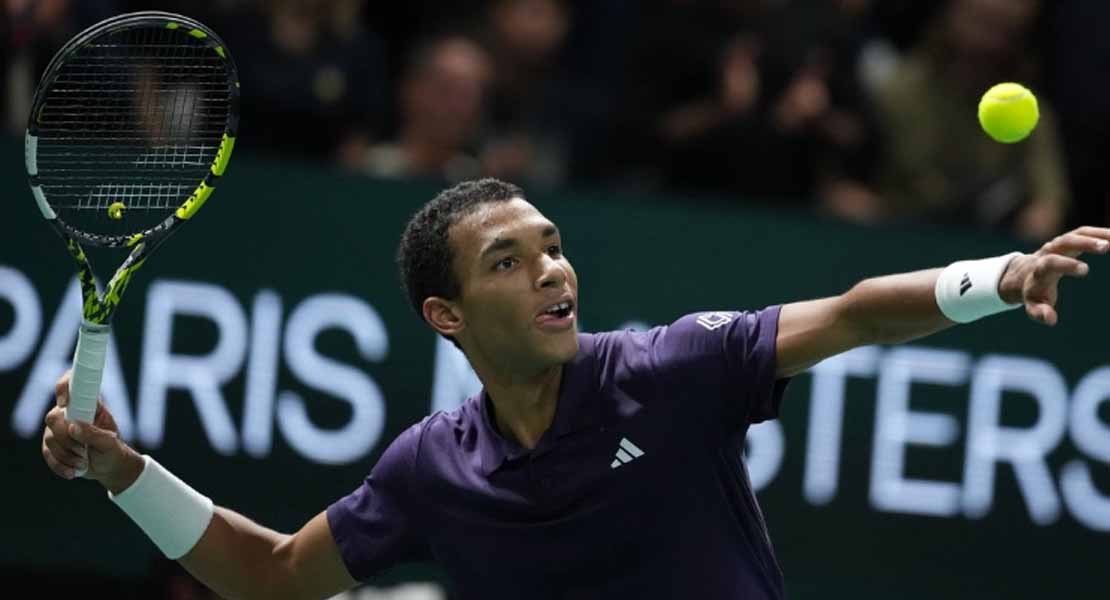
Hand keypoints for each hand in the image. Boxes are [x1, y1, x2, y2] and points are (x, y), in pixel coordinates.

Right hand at [42, 370, 142, 491]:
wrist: (108, 467)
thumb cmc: (112, 450)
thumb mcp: (110, 443)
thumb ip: (94, 434)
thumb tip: (73, 427)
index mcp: (89, 404)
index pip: (71, 383)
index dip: (63, 387)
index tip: (64, 403)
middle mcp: (70, 412)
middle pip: (53, 417)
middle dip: (67, 439)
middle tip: (84, 450)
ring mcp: (58, 428)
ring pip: (49, 438)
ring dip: (66, 455)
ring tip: (84, 462)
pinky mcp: (51, 444)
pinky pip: (46, 453)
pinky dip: (59, 465)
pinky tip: (72, 472)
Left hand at [999, 226, 1109, 325]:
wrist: (1025, 273)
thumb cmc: (1034, 292)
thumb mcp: (1033, 305)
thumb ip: (1039, 312)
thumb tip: (1051, 320)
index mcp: (1040, 269)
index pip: (1051, 262)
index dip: (1066, 264)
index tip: (1085, 270)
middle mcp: (1048, 252)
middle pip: (1064, 242)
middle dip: (1084, 243)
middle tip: (1105, 246)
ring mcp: (1059, 243)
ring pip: (1076, 234)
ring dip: (1096, 235)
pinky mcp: (1069, 239)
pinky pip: (1084, 232)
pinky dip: (1100, 233)